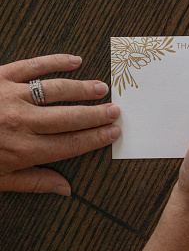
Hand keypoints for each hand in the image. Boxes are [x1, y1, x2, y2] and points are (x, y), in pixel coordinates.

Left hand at [0, 54, 119, 195]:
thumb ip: (34, 182)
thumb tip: (66, 189)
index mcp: (24, 150)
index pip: (71, 144)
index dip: (96, 138)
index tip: (114, 132)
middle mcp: (22, 123)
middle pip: (71, 117)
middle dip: (97, 114)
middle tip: (116, 109)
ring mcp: (12, 96)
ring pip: (57, 90)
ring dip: (83, 89)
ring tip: (102, 88)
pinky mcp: (1, 76)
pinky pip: (34, 65)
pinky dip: (56, 61)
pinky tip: (75, 60)